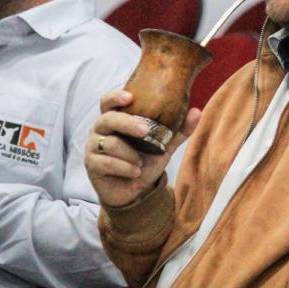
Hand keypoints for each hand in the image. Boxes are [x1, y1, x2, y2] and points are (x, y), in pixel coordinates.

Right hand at [85, 89, 200, 207]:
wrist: (136, 190)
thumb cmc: (147, 160)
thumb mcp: (165, 144)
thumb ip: (179, 129)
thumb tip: (197, 111)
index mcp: (116, 118)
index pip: (108, 101)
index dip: (115, 97)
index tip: (130, 96)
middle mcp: (101, 129)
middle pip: (108, 119)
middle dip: (127, 124)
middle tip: (145, 131)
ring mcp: (93, 147)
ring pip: (109, 143)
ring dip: (130, 154)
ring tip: (141, 163)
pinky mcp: (92, 165)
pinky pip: (106, 162)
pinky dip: (124, 167)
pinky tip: (135, 171)